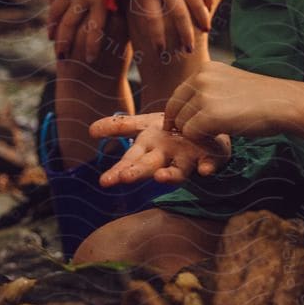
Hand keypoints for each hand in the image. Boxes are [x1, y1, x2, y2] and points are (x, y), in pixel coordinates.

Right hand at [48, 0, 109, 63]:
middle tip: (62, 56)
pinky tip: (51, 18)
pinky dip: (52, 10)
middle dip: (65, 42)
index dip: (93, 45)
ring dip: (54, 28)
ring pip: (57, 13)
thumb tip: (126, 9)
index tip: (91, 59)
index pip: (95, 28)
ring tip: (52, 40)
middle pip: (70, 25)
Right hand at [90, 112, 230, 185]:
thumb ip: (120, 127)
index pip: (131, 161)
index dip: (119, 171)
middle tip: (123, 178)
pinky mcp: (213, 154)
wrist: (204, 123)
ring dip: (169, 175)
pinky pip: (211, 162)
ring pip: (178, 169)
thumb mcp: (145, 124)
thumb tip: (90, 130)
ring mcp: (190, 157)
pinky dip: (208, 166)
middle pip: (150, 166)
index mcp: (150, 149)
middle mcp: (167, 157)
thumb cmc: (173, 129)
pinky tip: (205, 170)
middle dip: (137, 173)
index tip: (105, 181)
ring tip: (161, 177)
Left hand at [127, 0, 212, 57]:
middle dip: (185, 34)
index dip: (157, 38)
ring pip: (195, 2)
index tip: (160, 51)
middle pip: (179, 15)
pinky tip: (209, 6)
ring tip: (206, 30)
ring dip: (202, 18)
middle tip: (188, 50)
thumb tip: (125, 2)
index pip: (152, 19)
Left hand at [164, 60, 303, 152]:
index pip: (179, 93)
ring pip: (181, 124)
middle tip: (198, 137)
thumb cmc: (263, 99)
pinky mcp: (207, 115)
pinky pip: (191, 136)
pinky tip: (220, 143)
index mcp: (205, 69)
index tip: (185, 126)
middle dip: (182, 125)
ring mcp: (203, 95)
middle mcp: (200, 78)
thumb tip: (187, 107)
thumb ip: (208, 90)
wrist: (284, 103)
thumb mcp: (230, 84)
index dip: (180, 113)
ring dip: (195, 136)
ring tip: (216, 139)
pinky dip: (203, 144)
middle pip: (175, 108)